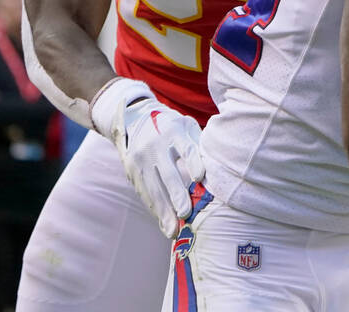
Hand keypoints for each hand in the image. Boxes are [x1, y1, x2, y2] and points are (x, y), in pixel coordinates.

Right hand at [91, 78, 205, 236]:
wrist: (134, 118)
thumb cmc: (171, 125)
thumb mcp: (185, 126)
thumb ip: (198, 145)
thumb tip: (217, 170)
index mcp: (173, 130)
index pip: (186, 148)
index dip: (193, 162)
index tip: (201, 178)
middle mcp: (154, 145)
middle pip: (168, 173)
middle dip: (176, 195)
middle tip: (186, 214)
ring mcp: (140, 159)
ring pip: (153, 189)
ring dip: (164, 212)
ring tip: (174, 231)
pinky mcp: (131, 171)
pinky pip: (145, 194)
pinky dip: (155, 210)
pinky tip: (164, 224)